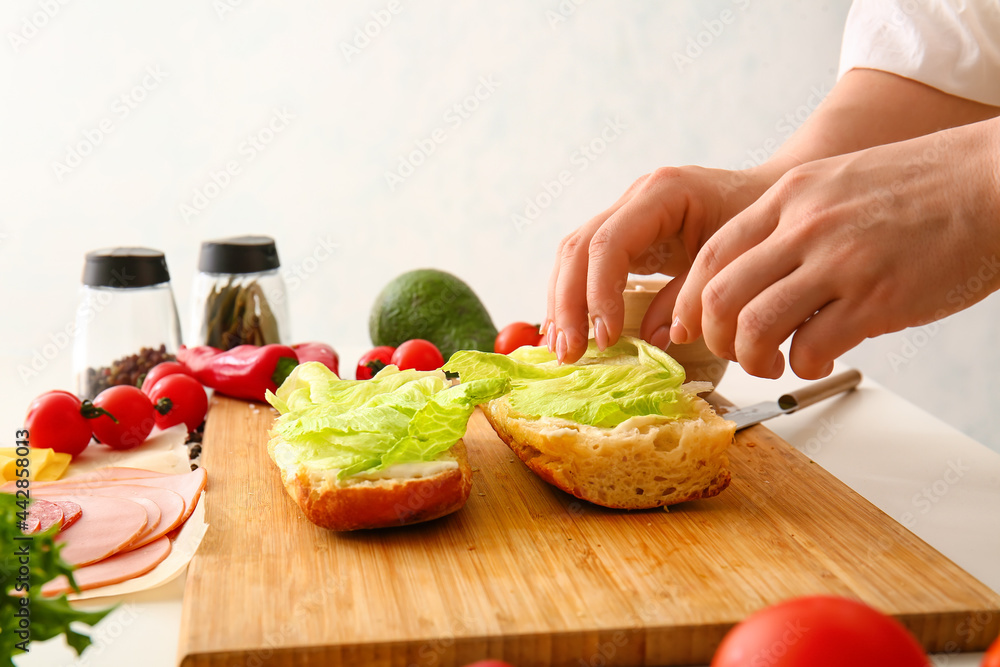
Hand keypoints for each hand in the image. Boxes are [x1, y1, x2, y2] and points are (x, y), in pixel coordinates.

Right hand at [544, 164, 784, 363]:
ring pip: (572, 256)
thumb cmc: (763, 226)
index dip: (600, 293)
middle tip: (570, 352)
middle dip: (569, 304)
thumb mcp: (734, 263)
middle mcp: (635, 198)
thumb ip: (691, 298)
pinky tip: (573, 331)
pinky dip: (575, 299)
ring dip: (563, 304)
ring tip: (563, 348)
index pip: (609, 244)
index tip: (607, 338)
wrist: (775, 197)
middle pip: (578, 248)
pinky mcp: (625, 236)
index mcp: (663, 193)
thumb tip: (652, 340)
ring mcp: (625, 213)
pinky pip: (585, 264)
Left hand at [671, 118, 999, 378]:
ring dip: (753, 359)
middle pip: (720, 296)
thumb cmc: (924, 186)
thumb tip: (759, 275)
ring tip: (773, 363)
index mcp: (790, 197)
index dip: (689, 301)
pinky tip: (818, 359)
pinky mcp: (877, 298)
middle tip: (734, 351)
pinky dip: (804, 366)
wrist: (994, 181)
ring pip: (754, 326)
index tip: (691, 326)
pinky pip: (812, 348)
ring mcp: (840, 262)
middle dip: (715, 338)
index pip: (711, 256)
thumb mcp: (838, 182)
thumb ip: (792, 222)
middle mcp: (805, 226)